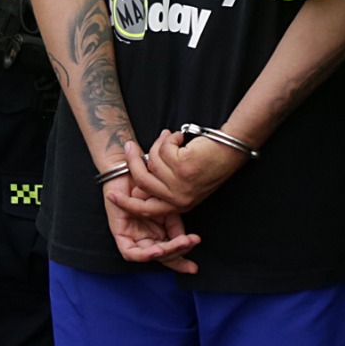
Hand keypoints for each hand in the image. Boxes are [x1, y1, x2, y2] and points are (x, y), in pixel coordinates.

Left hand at [102, 140, 200, 273]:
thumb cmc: (146, 186)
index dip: (180, 263)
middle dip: (177, 256)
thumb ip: (176, 226)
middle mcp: (145, 239)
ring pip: (148, 256)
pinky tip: (159, 250)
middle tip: (190, 243)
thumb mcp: (167, 208)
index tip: (194, 266)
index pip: (169, 255)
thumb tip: (186, 240)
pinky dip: (145, 254)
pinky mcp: (119, 235)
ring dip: (165, 253)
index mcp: (156, 234)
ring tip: (180, 244)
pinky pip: (131, 253)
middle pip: (161, 258)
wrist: (129, 170)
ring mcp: (132, 238)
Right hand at [129, 129, 246, 213]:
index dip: (126, 203)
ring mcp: (181, 184)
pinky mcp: (183, 167)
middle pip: (142, 182)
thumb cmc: (212, 162)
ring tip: (172, 137)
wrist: (232, 149)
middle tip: (129, 147)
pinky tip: (181, 137)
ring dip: (160, 144)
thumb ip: (166, 184)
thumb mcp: (188, 182)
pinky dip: (170, 138)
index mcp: (179, 205)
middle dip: (132, 162)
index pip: (146, 208)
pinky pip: (163, 149)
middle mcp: (179, 199)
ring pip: (152, 161)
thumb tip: (141, 175)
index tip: (112, 195)